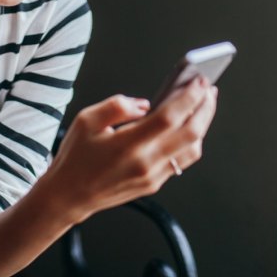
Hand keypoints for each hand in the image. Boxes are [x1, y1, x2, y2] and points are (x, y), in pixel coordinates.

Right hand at [45, 77, 216, 222]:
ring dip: (202, 125)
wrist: (69, 196)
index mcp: (128, 145)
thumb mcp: (86, 120)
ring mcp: (153, 176)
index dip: (189, 97)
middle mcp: (145, 163)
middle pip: (191, 133)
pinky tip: (189, 126)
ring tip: (202, 105)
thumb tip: (145, 104)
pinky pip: (182, 160)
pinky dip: (191, 141)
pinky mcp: (154, 183)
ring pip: (192, 149)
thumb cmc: (75, 157)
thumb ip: (117, 106)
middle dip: (205, 107)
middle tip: (208, 89)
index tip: (199, 81)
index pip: (170, 117)